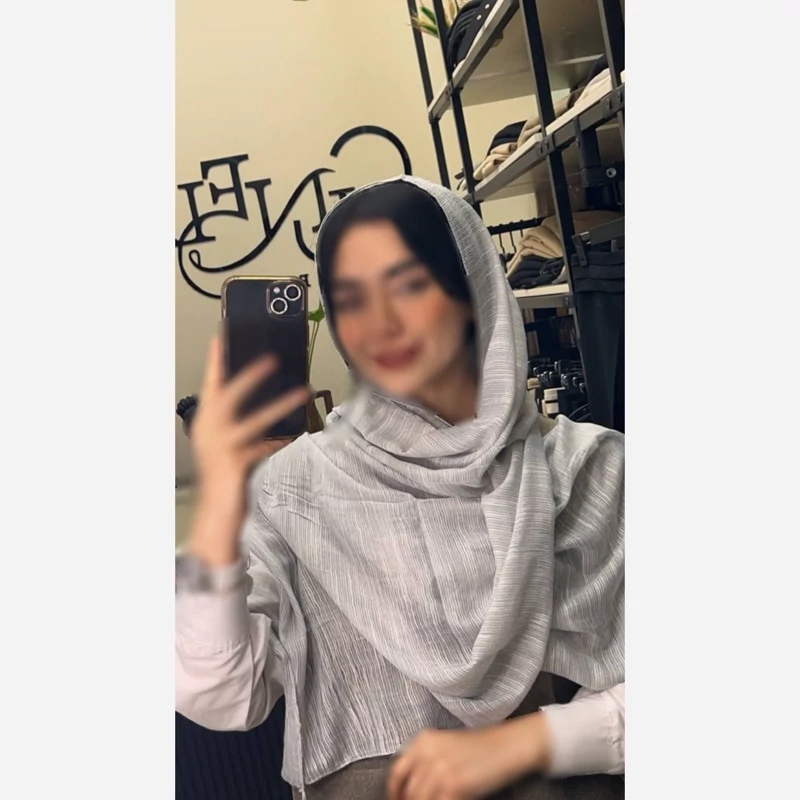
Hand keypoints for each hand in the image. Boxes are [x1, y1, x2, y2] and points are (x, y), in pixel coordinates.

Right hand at [188, 337, 308, 566]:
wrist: (216, 514)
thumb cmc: (225, 479)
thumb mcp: (231, 448)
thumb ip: (245, 429)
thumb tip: (272, 408)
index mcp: (206, 424)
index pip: (210, 386)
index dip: (215, 362)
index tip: (221, 336)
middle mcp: (209, 432)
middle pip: (228, 396)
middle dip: (249, 376)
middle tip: (272, 358)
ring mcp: (220, 447)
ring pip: (254, 420)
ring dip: (280, 405)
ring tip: (304, 392)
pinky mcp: (235, 463)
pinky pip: (264, 447)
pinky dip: (281, 442)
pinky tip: (295, 437)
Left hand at [387, 715, 551, 799]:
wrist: (510, 746)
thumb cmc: (482, 748)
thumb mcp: (447, 746)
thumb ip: (426, 762)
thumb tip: (411, 789)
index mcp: (423, 740)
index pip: (397, 772)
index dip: (395, 792)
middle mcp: (428, 753)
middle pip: (409, 791)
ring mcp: (440, 770)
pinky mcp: (453, 786)